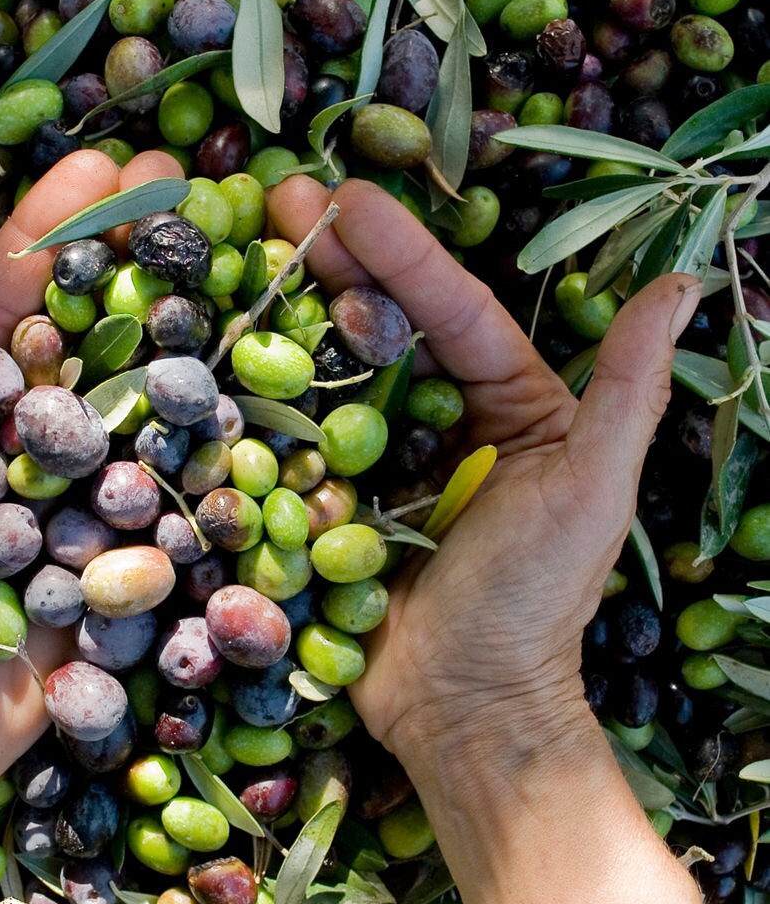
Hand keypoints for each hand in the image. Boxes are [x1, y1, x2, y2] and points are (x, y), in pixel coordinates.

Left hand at [0, 149, 183, 798]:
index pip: (2, 299)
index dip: (49, 229)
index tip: (105, 166)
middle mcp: (18, 434)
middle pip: (79, 327)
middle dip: (124, 248)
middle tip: (183, 178)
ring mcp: (75, 486)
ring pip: (129, 391)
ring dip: (172, 318)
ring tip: (224, 248)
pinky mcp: (117, 541)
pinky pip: (162, 480)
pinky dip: (198, 428)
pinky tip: (240, 369)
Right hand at [269, 175, 701, 756]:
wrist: (459, 706)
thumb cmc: (535, 602)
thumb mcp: (591, 491)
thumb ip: (626, 392)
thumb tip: (680, 285)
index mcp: (511, 404)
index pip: (452, 312)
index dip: (402, 253)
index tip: (346, 199)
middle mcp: (442, 420)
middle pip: (384, 325)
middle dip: (335, 260)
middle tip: (278, 197)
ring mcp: (378, 460)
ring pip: (333, 370)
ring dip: (290, 311)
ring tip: (242, 250)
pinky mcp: (329, 501)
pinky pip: (295, 440)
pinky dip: (262, 395)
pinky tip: (223, 348)